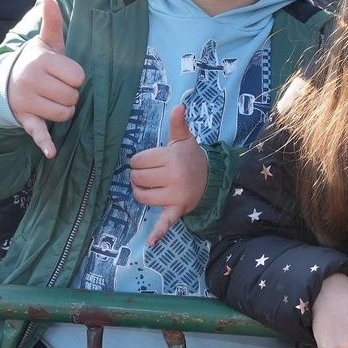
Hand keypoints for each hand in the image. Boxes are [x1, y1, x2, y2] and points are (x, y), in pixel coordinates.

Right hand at [5, 0, 85, 158]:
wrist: (6, 82)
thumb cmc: (35, 62)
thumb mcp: (44, 43)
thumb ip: (52, 24)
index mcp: (41, 62)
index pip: (78, 76)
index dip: (76, 78)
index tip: (65, 75)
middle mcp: (32, 81)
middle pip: (73, 97)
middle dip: (71, 95)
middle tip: (58, 89)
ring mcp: (27, 101)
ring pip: (64, 114)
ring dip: (65, 112)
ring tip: (53, 101)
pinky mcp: (25, 119)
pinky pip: (37, 132)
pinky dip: (45, 143)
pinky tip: (51, 151)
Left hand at [129, 104, 204, 246]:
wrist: (211, 179)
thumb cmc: (191, 158)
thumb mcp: (184, 140)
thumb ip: (178, 124)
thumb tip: (178, 105)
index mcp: (172, 157)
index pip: (138, 161)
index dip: (140, 161)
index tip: (151, 162)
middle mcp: (173, 175)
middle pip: (136, 178)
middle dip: (139, 176)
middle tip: (152, 174)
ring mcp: (175, 194)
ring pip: (141, 196)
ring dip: (141, 192)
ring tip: (151, 187)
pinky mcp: (177, 209)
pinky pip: (166, 221)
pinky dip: (159, 232)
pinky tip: (151, 243)